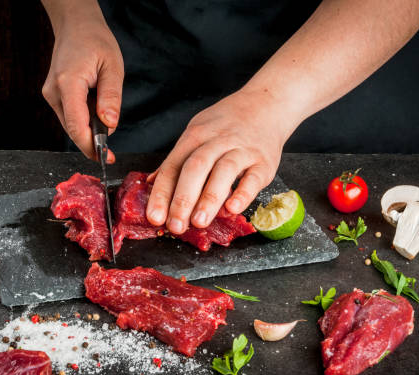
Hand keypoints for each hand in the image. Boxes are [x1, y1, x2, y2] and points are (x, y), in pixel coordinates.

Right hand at [41, 0, 122, 161]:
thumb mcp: (113, 67)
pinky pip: (68, 117)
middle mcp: (54, 91)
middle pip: (71, 130)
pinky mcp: (52, 96)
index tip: (106, 157)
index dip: (91, 146)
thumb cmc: (96, 42)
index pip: (76, 125)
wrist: (76, 26)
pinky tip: (94, 113)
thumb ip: (111, 97)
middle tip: (110, 152)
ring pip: (70, 126)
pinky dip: (82, 122)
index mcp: (68, 83)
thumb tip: (110, 125)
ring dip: (87, 131)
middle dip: (91, 143)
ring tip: (104, 122)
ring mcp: (50, 94)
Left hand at [146, 89, 299, 233]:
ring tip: (198, 222)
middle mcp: (217, 141)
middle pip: (195, 168)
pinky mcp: (264, 161)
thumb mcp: (197, 131)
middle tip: (175, 226)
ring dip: (209, 199)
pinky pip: (253, 178)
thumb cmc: (228, 123)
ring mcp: (242, 150)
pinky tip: (232, 209)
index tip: (154, 218)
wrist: (267, 104)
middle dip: (182, 200)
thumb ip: (177, 160)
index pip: (173, 166)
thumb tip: (152, 183)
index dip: (162, 194)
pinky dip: (243, 194)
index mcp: (195, 136)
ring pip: (223, 172)